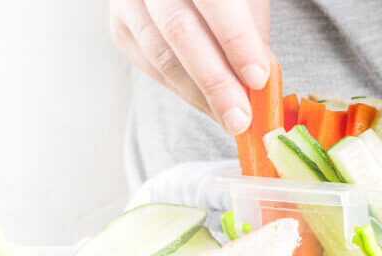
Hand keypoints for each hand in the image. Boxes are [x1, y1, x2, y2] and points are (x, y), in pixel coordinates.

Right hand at [109, 0, 270, 133]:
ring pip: (161, 55)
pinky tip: (207, 104)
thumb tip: (259, 82)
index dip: (236, 40)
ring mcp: (129, 2)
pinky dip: (183, 90)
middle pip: (179, 32)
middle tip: (240, 117)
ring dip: (199, 94)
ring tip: (228, 117)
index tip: (258, 78)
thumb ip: (251, 32)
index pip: (214, 1)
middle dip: (214, 81)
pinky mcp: (121, 27)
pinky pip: (151, 67)